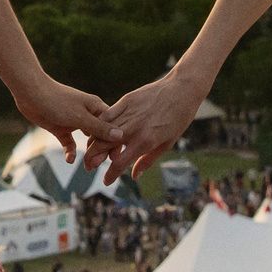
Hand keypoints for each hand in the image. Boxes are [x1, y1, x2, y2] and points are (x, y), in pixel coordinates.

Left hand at [10, 77, 108, 161]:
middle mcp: (87, 114)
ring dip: (87, 153)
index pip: (112, 126)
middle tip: (99, 165)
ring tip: (88, 167)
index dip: (115, 141)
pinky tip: (70, 159)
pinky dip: (70, 151)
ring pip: (86, 140)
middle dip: (101, 150)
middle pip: (100, 135)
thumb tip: (120, 135)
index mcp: (96, 107)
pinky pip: (69, 143)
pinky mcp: (60, 127)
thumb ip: (99, 128)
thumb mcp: (80, 117)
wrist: (30, 93)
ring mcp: (74, 121)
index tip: (116, 157)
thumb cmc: (57, 101)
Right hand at [98, 68, 203, 182]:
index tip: (106, 181)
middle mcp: (133, 128)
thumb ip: (147, 160)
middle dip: (92, 159)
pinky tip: (95, 131)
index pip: (119, 163)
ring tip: (90, 152)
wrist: (182, 90)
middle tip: (89, 167)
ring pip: (102, 130)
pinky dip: (99, 124)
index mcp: (145, 141)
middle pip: (103, 146)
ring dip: (92, 144)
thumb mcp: (167, 144)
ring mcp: (128, 113)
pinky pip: (106, 115)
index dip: (110, 175)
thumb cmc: (178, 119)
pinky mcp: (126, 101)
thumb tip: (134, 176)